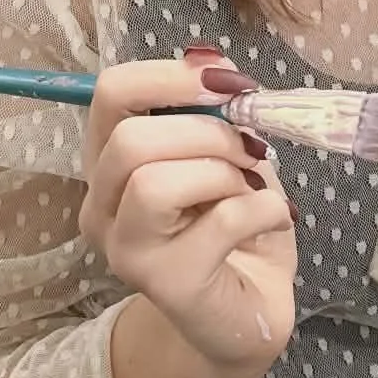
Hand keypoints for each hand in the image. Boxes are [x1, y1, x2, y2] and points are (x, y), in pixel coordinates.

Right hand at [80, 57, 296, 377]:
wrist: (245, 314)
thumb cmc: (233, 227)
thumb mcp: (224, 156)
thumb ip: (213, 114)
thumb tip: (213, 64)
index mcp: (110, 161)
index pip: (111, 93)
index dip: (171, 75)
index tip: (225, 81)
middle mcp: (102, 206)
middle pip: (130, 139)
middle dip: (206, 130)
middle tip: (248, 147)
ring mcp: (126, 250)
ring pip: (154, 183)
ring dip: (224, 171)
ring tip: (251, 185)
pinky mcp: (168, 285)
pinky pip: (218, 222)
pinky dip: (263, 207)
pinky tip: (275, 218)